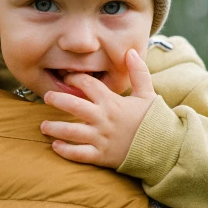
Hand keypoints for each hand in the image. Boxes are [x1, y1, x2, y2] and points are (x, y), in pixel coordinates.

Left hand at [40, 49, 155, 168]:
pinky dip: (65, 151)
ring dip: (55, 128)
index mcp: (112, 102)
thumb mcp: (148, 94)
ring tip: (43, 125)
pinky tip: (55, 146)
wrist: (164, 148)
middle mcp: (103, 119)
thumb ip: (138, 72)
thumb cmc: (154, 120)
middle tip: (46, 97)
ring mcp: (101, 138)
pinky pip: (79, 154)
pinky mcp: (101, 156)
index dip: (76, 78)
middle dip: (57, 99)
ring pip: (71, 131)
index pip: (89, 85)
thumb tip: (130, 52)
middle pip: (74, 105)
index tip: (68, 77)